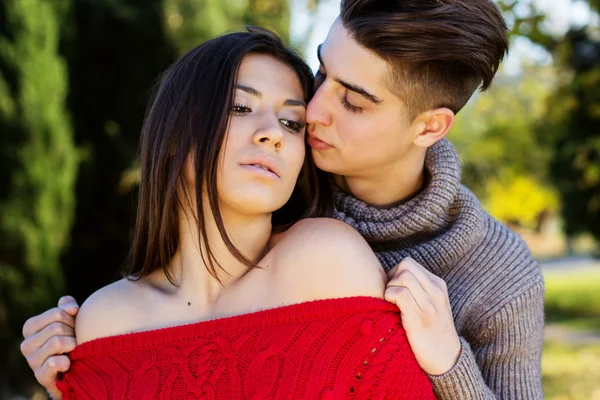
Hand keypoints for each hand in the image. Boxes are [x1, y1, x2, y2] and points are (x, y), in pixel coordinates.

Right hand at [20, 296, 78, 399]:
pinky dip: (66, 362)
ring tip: (73, 351)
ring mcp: (31, 360)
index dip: (72, 319)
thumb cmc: (70, 339)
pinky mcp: (40, 376)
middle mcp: (26, 343)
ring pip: (57, 342)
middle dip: (73, 333)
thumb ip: (68, 307)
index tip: (74, 327)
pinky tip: (68, 363)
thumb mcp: (69, 320)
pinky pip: (54, 363)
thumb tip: (72, 308)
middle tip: (75, 341)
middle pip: (58, 327)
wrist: (72, 370)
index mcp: (30, 327)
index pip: (57, 313)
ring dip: (72, 346)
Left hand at [384, 258, 460, 375]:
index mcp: (438, 286)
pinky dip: (389, 297)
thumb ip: (417, 289)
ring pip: (403, 277)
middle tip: (389, 295)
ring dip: (390, 288)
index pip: (409, 263)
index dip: (394, 272)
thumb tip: (389, 276)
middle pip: (405, 266)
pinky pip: (400, 294)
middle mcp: (436, 292)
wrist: (446, 360)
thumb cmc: (431, 332)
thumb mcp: (431, 304)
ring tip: (390, 303)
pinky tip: (390, 308)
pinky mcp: (418, 319)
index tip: (392, 288)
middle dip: (391, 277)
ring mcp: (429, 305)